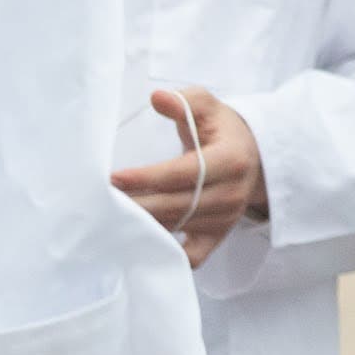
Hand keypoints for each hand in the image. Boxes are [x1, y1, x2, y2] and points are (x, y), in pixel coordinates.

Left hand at [111, 86, 268, 268]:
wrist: (255, 159)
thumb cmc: (223, 131)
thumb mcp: (209, 107)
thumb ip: (184, 100)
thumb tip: (157, 97)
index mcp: (230, 160)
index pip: (182, 174)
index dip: (146, 177)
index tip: (113, 178)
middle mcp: (230, 194)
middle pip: (174, 205)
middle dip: (135, 205)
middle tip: (99, 201)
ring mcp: (225, 220)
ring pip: (176, 228)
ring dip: (142, 226)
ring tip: (108, 218)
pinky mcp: (218, 237)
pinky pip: (190, 257)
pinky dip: (165, 253)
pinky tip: (138, 243)